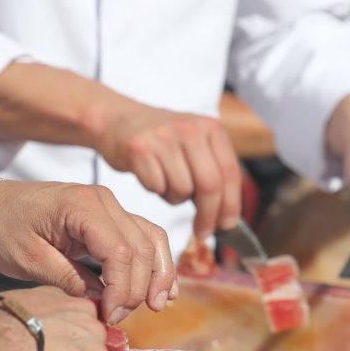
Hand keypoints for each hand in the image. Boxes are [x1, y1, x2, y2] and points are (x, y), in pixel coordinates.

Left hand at [0, 181, 175, 323]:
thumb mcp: (27, 260)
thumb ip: (67, 279)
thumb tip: (101, 299)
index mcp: (81, 206)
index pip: (120, 252)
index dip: (121, 290)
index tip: (109, 316)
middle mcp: (103, 200)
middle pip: (142, 248)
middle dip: (138, 288)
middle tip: (118, 318)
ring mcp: (108, 207)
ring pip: (151, 240)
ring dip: (158, 275)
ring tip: (157, 306)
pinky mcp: (107, 218)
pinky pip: (143, 236)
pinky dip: (154, 262)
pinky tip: (162, 287)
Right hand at [96, 99, 242, 242]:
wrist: (118, 119)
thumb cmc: (161, 140)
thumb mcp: (195, 143)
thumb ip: (214, 171)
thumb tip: (226, 217)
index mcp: (210, 127)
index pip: (230, 172)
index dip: (231, 204)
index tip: (227, 225)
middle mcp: (189, 129)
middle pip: (210, 185)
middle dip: (209, 215)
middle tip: (203, 231)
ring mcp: (163, 137)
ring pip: (182, 190)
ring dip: (175, 197)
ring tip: (166, 181)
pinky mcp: (139, 149)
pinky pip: (157, 187)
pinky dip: (156, 190)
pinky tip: (151, 175)